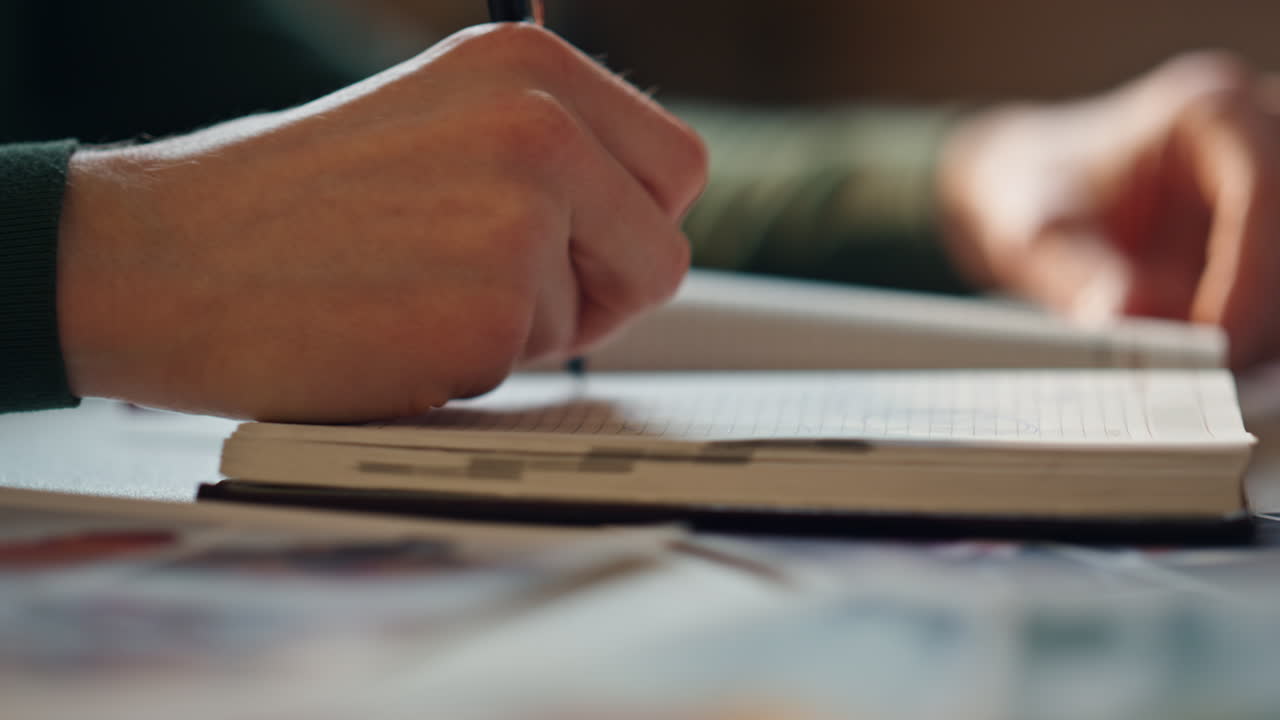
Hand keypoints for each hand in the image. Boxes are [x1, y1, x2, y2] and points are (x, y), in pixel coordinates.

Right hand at [56, 24, 706, 421]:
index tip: (563, 240)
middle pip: (663, 250)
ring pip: (603, 315)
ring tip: (420, 292)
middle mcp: (540, 127)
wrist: (166, 259)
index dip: (625, 221)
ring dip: (529, 326)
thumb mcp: (442, 119)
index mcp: (533, 65)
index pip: (675, 167)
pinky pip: (535, 367)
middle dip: (600, 286)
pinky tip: (398, 331)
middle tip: (495, 284)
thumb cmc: (296, 202)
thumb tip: (642, 215)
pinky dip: (477, 367)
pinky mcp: (490, 316)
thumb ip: (555, 151)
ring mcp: (519, 220)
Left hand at [940, 51, 1279, 368]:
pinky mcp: (1274, 226)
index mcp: (1206, 110)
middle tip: (1216, 377)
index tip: (1214, 343)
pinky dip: (1259, 327)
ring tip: (1209, 378)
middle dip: (1264, 309)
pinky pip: (1279, 284)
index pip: (1261, 188)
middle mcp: (1258, 129)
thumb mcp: (1035, 237)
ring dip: (1264, 325)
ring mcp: (1275, 177)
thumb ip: (1082, 277)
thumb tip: (1129, 322)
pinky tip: (1220, 364)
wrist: (1026, 186)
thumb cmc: (1032, 194)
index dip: (1248, 275)